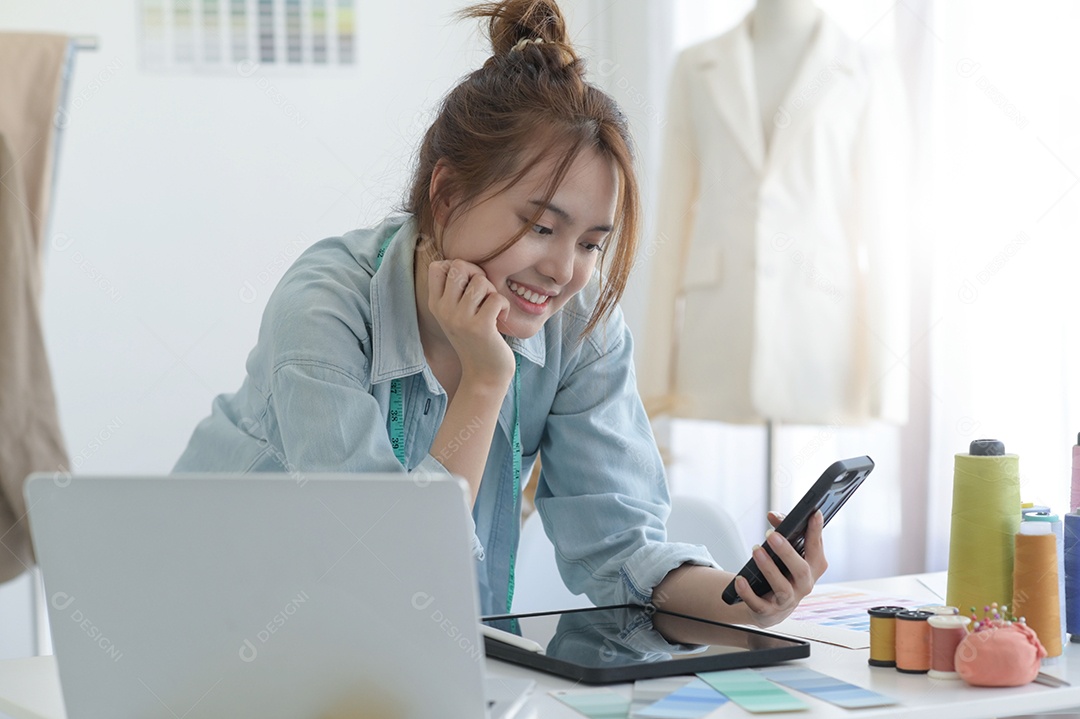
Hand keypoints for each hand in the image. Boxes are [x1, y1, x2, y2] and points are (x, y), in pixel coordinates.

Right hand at [427, 259, 515, 384]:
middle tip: (485, 294)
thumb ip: (456, 290)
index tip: (469, 285)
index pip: (437, 266)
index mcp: (435, 304)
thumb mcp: (457, 314)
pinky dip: (504, 307)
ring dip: (493, 292)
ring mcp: (460, 319)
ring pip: (481, 280)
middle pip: (459, 266)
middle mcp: (443, 310)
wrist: (484, 375)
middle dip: (478, 274)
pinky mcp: (480, 327)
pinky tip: (500, 320)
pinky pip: (496, 298)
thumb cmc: (476, 339)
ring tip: (492, 309)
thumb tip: (463, 262)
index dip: (458, 267)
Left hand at [733, 510, 827, 626]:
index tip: (814, 513)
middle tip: (771, 534)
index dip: (816, 531)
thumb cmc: (783, 572)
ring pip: (782, 587)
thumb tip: (773, 516)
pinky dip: (748, 592)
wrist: (772, 608)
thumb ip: (782, 530)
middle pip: (800, 570)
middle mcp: (804, 585)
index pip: (816, 547)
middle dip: (786, 552)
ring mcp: (788, 600)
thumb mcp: (786, 553)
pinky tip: (739, 579)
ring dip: (768, 568)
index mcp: (813, 567)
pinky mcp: (769, 612)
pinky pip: (759, 604)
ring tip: (756, 550)